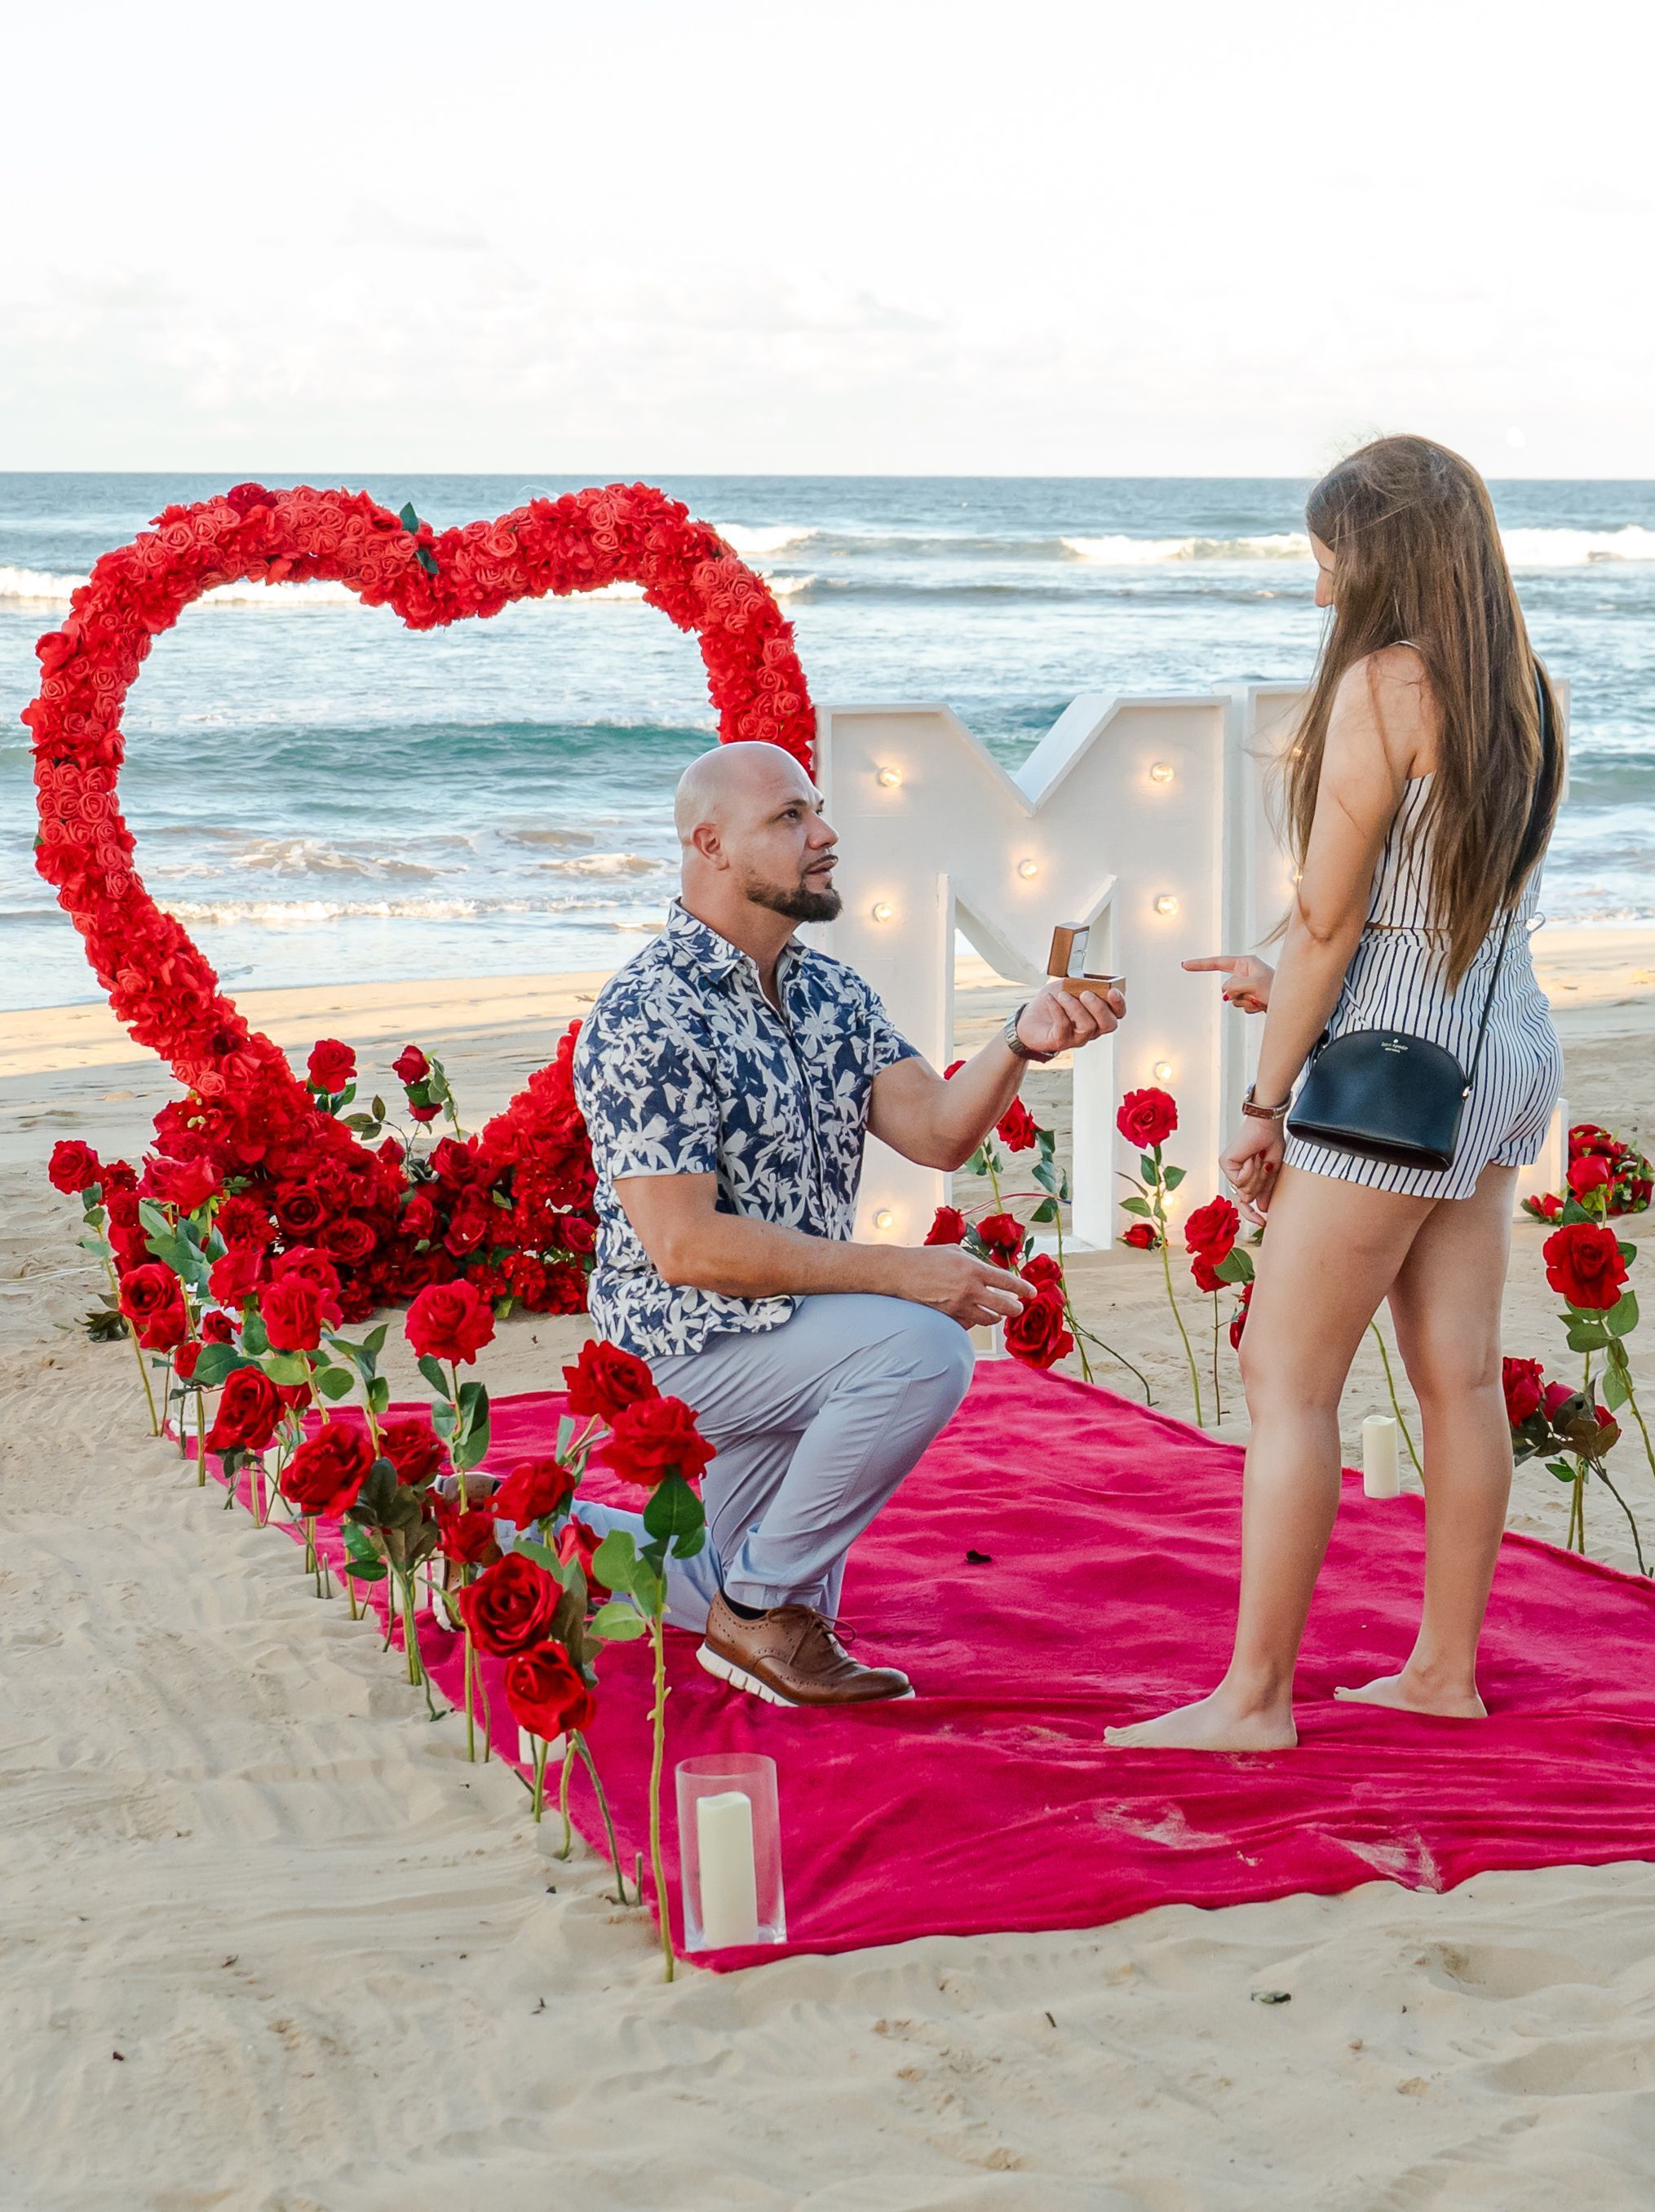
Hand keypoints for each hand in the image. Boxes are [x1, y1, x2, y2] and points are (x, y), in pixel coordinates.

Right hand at [895, 1245, 1035, 1327]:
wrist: (900, 1272)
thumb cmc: (926, 1258)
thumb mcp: (955, 1251)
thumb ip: (976, 1261)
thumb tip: (992, 1270)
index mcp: (974, 1269)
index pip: (1008, 1282)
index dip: (1024, 1288)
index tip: (1032, 1292)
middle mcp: (970, 1289)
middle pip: (1005, 1306)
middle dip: (1016, 1308)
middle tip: (1018, 1307)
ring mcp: (959, 1305)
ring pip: (990, 1319)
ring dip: (996, 1316)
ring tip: (997, 1312)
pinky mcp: (948, 1317)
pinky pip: (970, 1324)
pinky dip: (975, 1321)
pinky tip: (974, 1315)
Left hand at [1014, 978, 1125, 1056]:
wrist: (1030, 1019)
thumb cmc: (1053, 1003)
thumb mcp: (1068, 986)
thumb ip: (1081, 984)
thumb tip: (1089, 982)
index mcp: (1098, 1015)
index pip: (1118, 1013)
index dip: (1119, 1003)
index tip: (1112, 991)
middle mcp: (1092, 1029)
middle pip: (1108, 1024)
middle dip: (1099, 1007)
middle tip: (1085, 994)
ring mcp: (1077, 1037)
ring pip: (1087, 1027)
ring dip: (1076, 1008)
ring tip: (1063, 995)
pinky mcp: (1061, 1041)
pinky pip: (1064, 1027)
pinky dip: (1057, 1010)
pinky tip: (1050, 999)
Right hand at [1183, 952, 1274, 1013]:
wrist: (1293, 1005)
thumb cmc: (1277, 989)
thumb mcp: (1253, 983)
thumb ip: (1233, 985)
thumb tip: (1225, 993)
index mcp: (1246, 963)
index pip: (1217, 962)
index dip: (1200, 964)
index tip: (1184, 965)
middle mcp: (1246, 973)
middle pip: (1226, 986)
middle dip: (1235, 993)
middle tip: (1253, 994)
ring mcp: (1248, 986)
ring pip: (1232, 998)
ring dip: (1244, 1002)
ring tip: (1260, 1000)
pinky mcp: (1251, 997)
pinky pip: (1240, 1006)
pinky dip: (1249, 1008)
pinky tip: (1262, 1005)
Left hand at [1221, 1116, 1284, 1225]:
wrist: (1268, 1128)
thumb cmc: (1271, 1144)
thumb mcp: (1273, 1172)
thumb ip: (1266, 1190)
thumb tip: (1262, 1208)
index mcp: (1246, 1178)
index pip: (1244, 1203)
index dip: (1252, 1215)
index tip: (1263, 1223)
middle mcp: (1235, 1175)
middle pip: (1247, 1197)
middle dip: (1261, 1185)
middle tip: (1266, 1166)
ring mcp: (1229, 1170)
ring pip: (1244, 1190)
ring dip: (1257, 1175)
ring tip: (1259, 1158)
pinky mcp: (1225, 1163)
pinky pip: (1240, 1179)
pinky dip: (1250, 1169)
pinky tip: (1251, 1156)